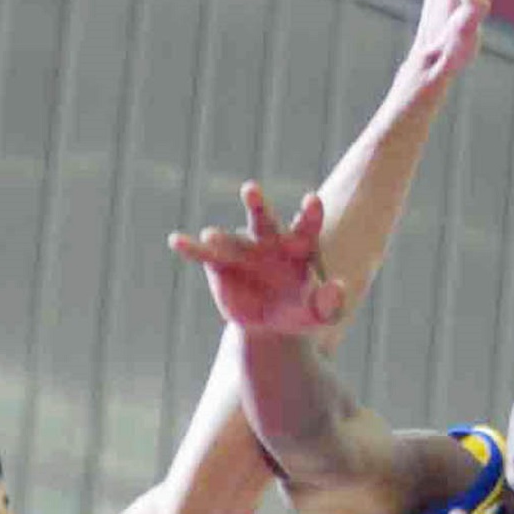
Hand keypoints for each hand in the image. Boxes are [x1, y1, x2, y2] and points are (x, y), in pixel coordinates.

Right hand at [170, 183, 345, 336]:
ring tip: (211, 235)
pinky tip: (176, 240)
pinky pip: (203, 254)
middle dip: (257, 204)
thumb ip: (331, 303)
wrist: (270, 324)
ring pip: (230, 237)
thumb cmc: (300, 312)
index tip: (312, 200)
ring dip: (220, 235)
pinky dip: (190, 247)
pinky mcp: (220, 264)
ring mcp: (243, 249)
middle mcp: (269, 239)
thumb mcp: (321, 314)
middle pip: (264, 218)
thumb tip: (338, 287)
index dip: (310, 212)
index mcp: (298, 244)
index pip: (307, 224)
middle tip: (250, 190)